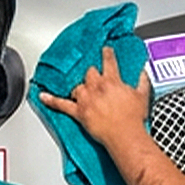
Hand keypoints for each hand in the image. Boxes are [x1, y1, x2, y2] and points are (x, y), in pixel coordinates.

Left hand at [37, 45, 152, 150]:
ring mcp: (86, 99)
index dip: (106, 54)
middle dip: (91, 73)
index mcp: (112, 81)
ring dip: (78, 86)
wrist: (125, 134)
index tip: (105, 50)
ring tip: (79, 87)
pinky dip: (50, 100)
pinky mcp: (78, 112)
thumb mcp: (142, 95)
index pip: (108, 62)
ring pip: (76, 86)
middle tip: (93, 76)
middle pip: (89, 73)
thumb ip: (142, 81)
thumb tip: (142, 73)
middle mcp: (97, 87)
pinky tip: (42, 96)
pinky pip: (61, 104)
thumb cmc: (133, 118)